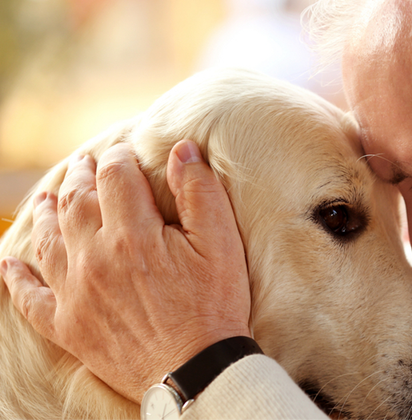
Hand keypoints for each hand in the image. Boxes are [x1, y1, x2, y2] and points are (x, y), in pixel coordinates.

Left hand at [0, 140, 250, 402]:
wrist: (196, 371)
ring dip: (46, 214)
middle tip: (84, 163)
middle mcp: (94, 258)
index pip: (116, 177)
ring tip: (47, 198)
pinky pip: (31, 298)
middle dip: (81, 177)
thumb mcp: (221, 243)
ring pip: (48, 241)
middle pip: (77, 202)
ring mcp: (76, 294)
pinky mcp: (68, 326)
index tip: (124, 152)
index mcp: (133, 234)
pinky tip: (9, 265)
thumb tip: (182, 149)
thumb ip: (200, 192)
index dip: (119, 157)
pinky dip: (17, 280)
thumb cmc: (215, 305)